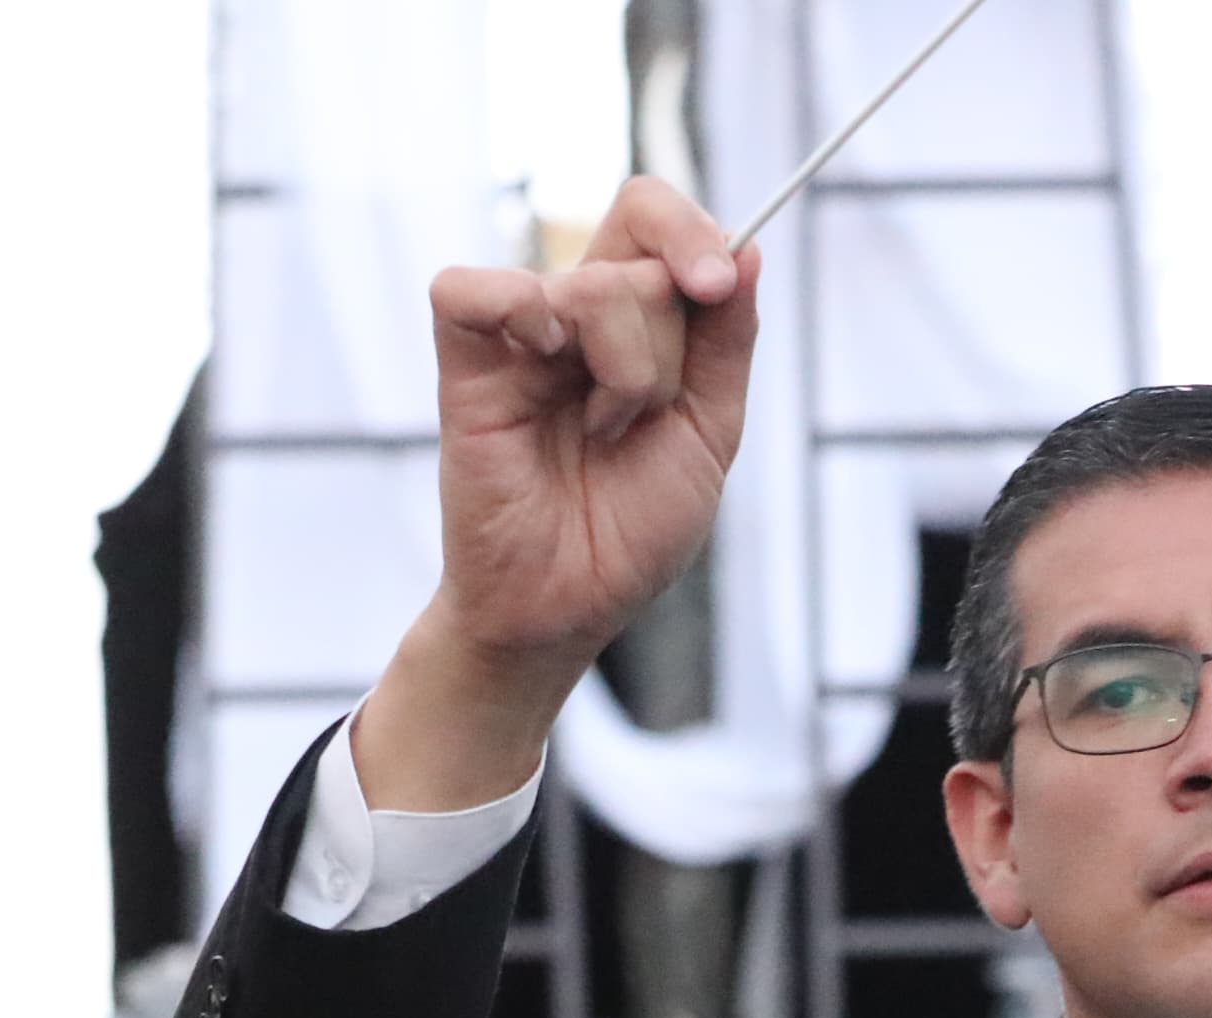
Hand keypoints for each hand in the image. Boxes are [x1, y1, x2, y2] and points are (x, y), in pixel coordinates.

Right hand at [355, 177, 760, 811]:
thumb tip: (748, 248)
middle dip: (667, 348)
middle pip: (638, 257)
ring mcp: (520, 332)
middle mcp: (574, 311)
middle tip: (641, 418)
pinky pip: (473, 289)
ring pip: (589, 286)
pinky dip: (518, 316)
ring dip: (623, 374)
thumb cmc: (631, 529)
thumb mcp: (708, 434)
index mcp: (634, 319)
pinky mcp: (464, 358)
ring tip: (598, 435)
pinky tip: (539, 372)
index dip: (691, 232)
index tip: (717, 284)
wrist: (568, 605)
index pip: (653, 218)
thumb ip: (727, 341)